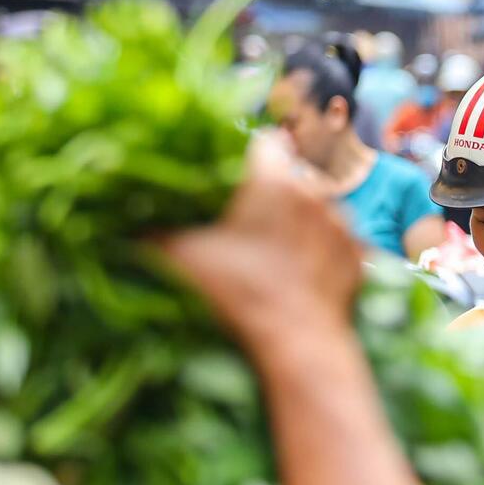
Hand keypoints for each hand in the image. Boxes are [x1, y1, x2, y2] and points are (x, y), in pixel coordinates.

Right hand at [151, 134, 364, 356]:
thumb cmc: (241, 293)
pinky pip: (341, 240)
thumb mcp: (186, 258)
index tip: (243, 165)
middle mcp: (316, 195)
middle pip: (298, 174)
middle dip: (279, 188)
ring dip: (306, 217)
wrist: (299, 342)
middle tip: (256, 212)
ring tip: (280, 244)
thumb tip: (125, 225)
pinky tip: (304, 266)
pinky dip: (325, 247)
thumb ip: (156, 233)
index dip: (255, 152)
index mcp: (276, 183)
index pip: (270, 142)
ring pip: (323, 206)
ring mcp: (343, 226)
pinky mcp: (358, 256)